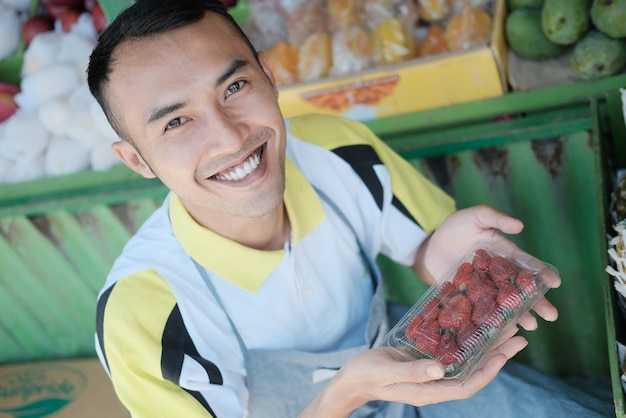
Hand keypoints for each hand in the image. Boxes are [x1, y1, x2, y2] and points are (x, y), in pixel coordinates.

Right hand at [299, 334, 528, 416]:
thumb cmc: (367, 375)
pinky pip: (452, 350)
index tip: (505, 354)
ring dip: (486, 344)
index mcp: (430, 390)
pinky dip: (465, 338)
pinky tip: (473, 324)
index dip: (488, 371)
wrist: (353, 377)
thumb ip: (413, 371)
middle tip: (519, 334)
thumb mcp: (387, 371)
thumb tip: (440, 369)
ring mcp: (433, 372)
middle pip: (474, 371)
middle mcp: (437, 382)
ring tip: (505, 327)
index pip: (468, 385)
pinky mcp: (426, 360)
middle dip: (497, 354)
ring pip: (467, 359)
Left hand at [415, 205, 559, 327]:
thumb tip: (520, 226)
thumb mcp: (476, 216)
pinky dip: (490, 320)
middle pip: (520, 289)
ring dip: (518, 314)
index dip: (542, 273)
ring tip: (532, 326)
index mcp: (504, 255)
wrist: (432, 243)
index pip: (527, 265)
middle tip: (552, 316)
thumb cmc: (457, 226)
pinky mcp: (467, 296)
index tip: (555, 282)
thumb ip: (495, 218)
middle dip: (537, 301)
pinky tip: (500, 329)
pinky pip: (480, 310)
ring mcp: (483, 288)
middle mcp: (497, 274)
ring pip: (504, 303)